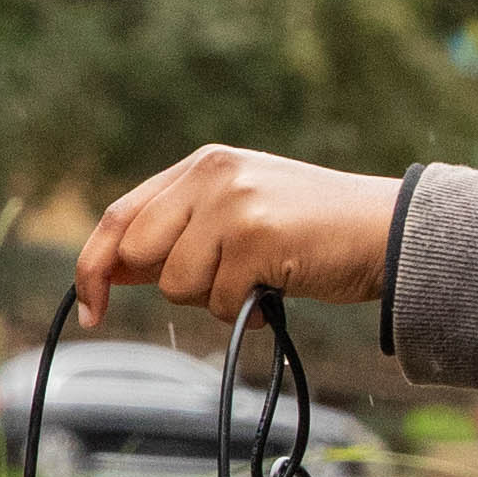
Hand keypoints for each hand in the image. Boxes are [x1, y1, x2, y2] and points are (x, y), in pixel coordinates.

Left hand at [74, 146, 401, 323]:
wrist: (387, 232)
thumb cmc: (314, 233)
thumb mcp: (240, 213)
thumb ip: (180, 232)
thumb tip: (109, 272)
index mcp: (203, 165)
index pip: (121, 218)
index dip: (95, 267)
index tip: (91, 311)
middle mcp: (212, 174)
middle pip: (140, 255)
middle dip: (175, 284)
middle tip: (226, 281)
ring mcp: (233, 202)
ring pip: (177, 284)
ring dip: (216, 299)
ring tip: (262, 278)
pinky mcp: (255, 236)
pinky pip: (220, 300)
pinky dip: (247, 311)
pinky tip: (279, 287)